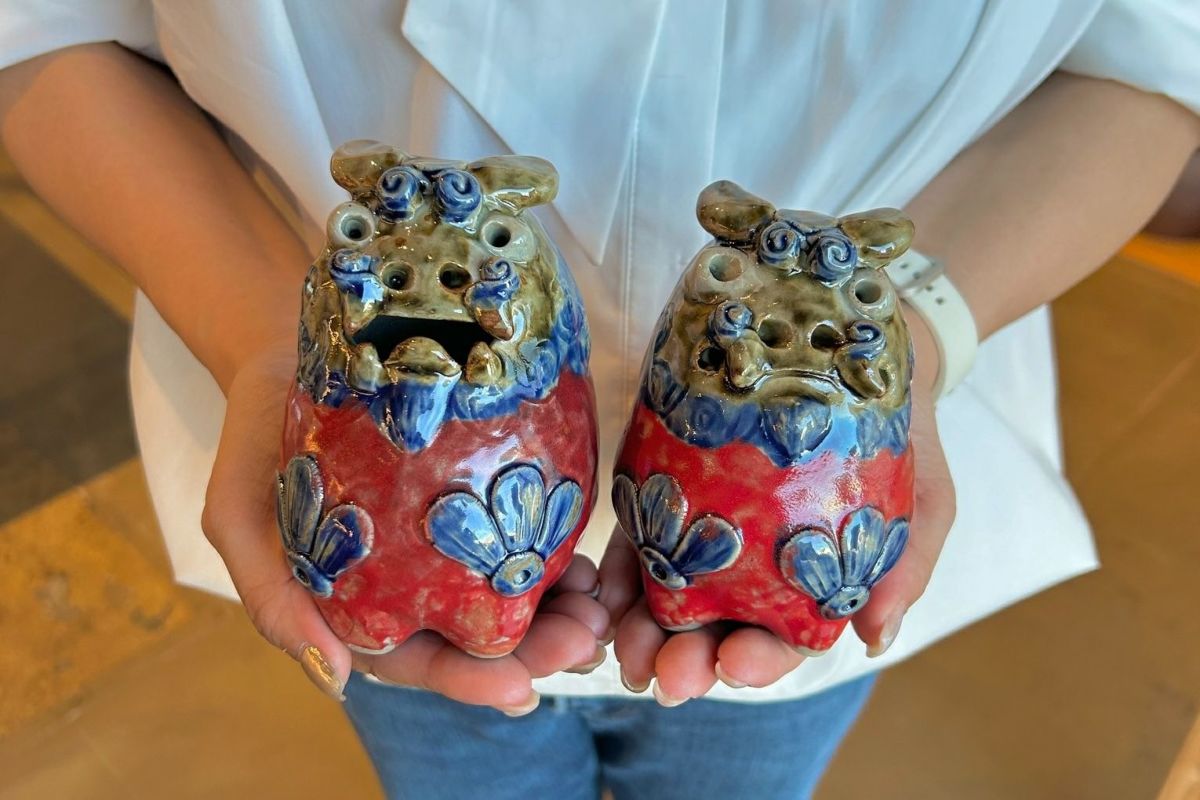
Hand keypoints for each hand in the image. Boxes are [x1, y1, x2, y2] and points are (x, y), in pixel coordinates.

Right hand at [201, 336, 607, 712]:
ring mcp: (445, 534)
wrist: (285, 346)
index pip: (419, 661)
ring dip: (558, 604)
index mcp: (358, 603)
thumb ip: (273, 598)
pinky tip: (582, 546)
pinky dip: (553, 543)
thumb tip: (336, 681)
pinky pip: (520, 525)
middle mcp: (410, 579)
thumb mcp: (238, 515)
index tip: (521, 691)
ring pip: (510, 586)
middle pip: (479, 632)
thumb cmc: (256, 435)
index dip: (470, 681)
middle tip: (581, 640)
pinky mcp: (474, 484)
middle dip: (535, 647)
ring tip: (597, 602)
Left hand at [598, 308, 954, 702]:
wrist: (858, 353)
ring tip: (621, 648)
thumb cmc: (901, 437)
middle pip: (716, 628)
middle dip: (686, 660)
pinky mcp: (675, 487)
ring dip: (642, 629)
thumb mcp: (926, 498)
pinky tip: (602, 592)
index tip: (734, 664)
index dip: (759, 661)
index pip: (783, 640)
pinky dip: (620, 571)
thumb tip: (874, 639)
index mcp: (810, 588)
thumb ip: (905, 567)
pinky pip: (642, 535)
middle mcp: (754, 570)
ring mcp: (711, 530)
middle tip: (663, 676)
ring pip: (671, 593)